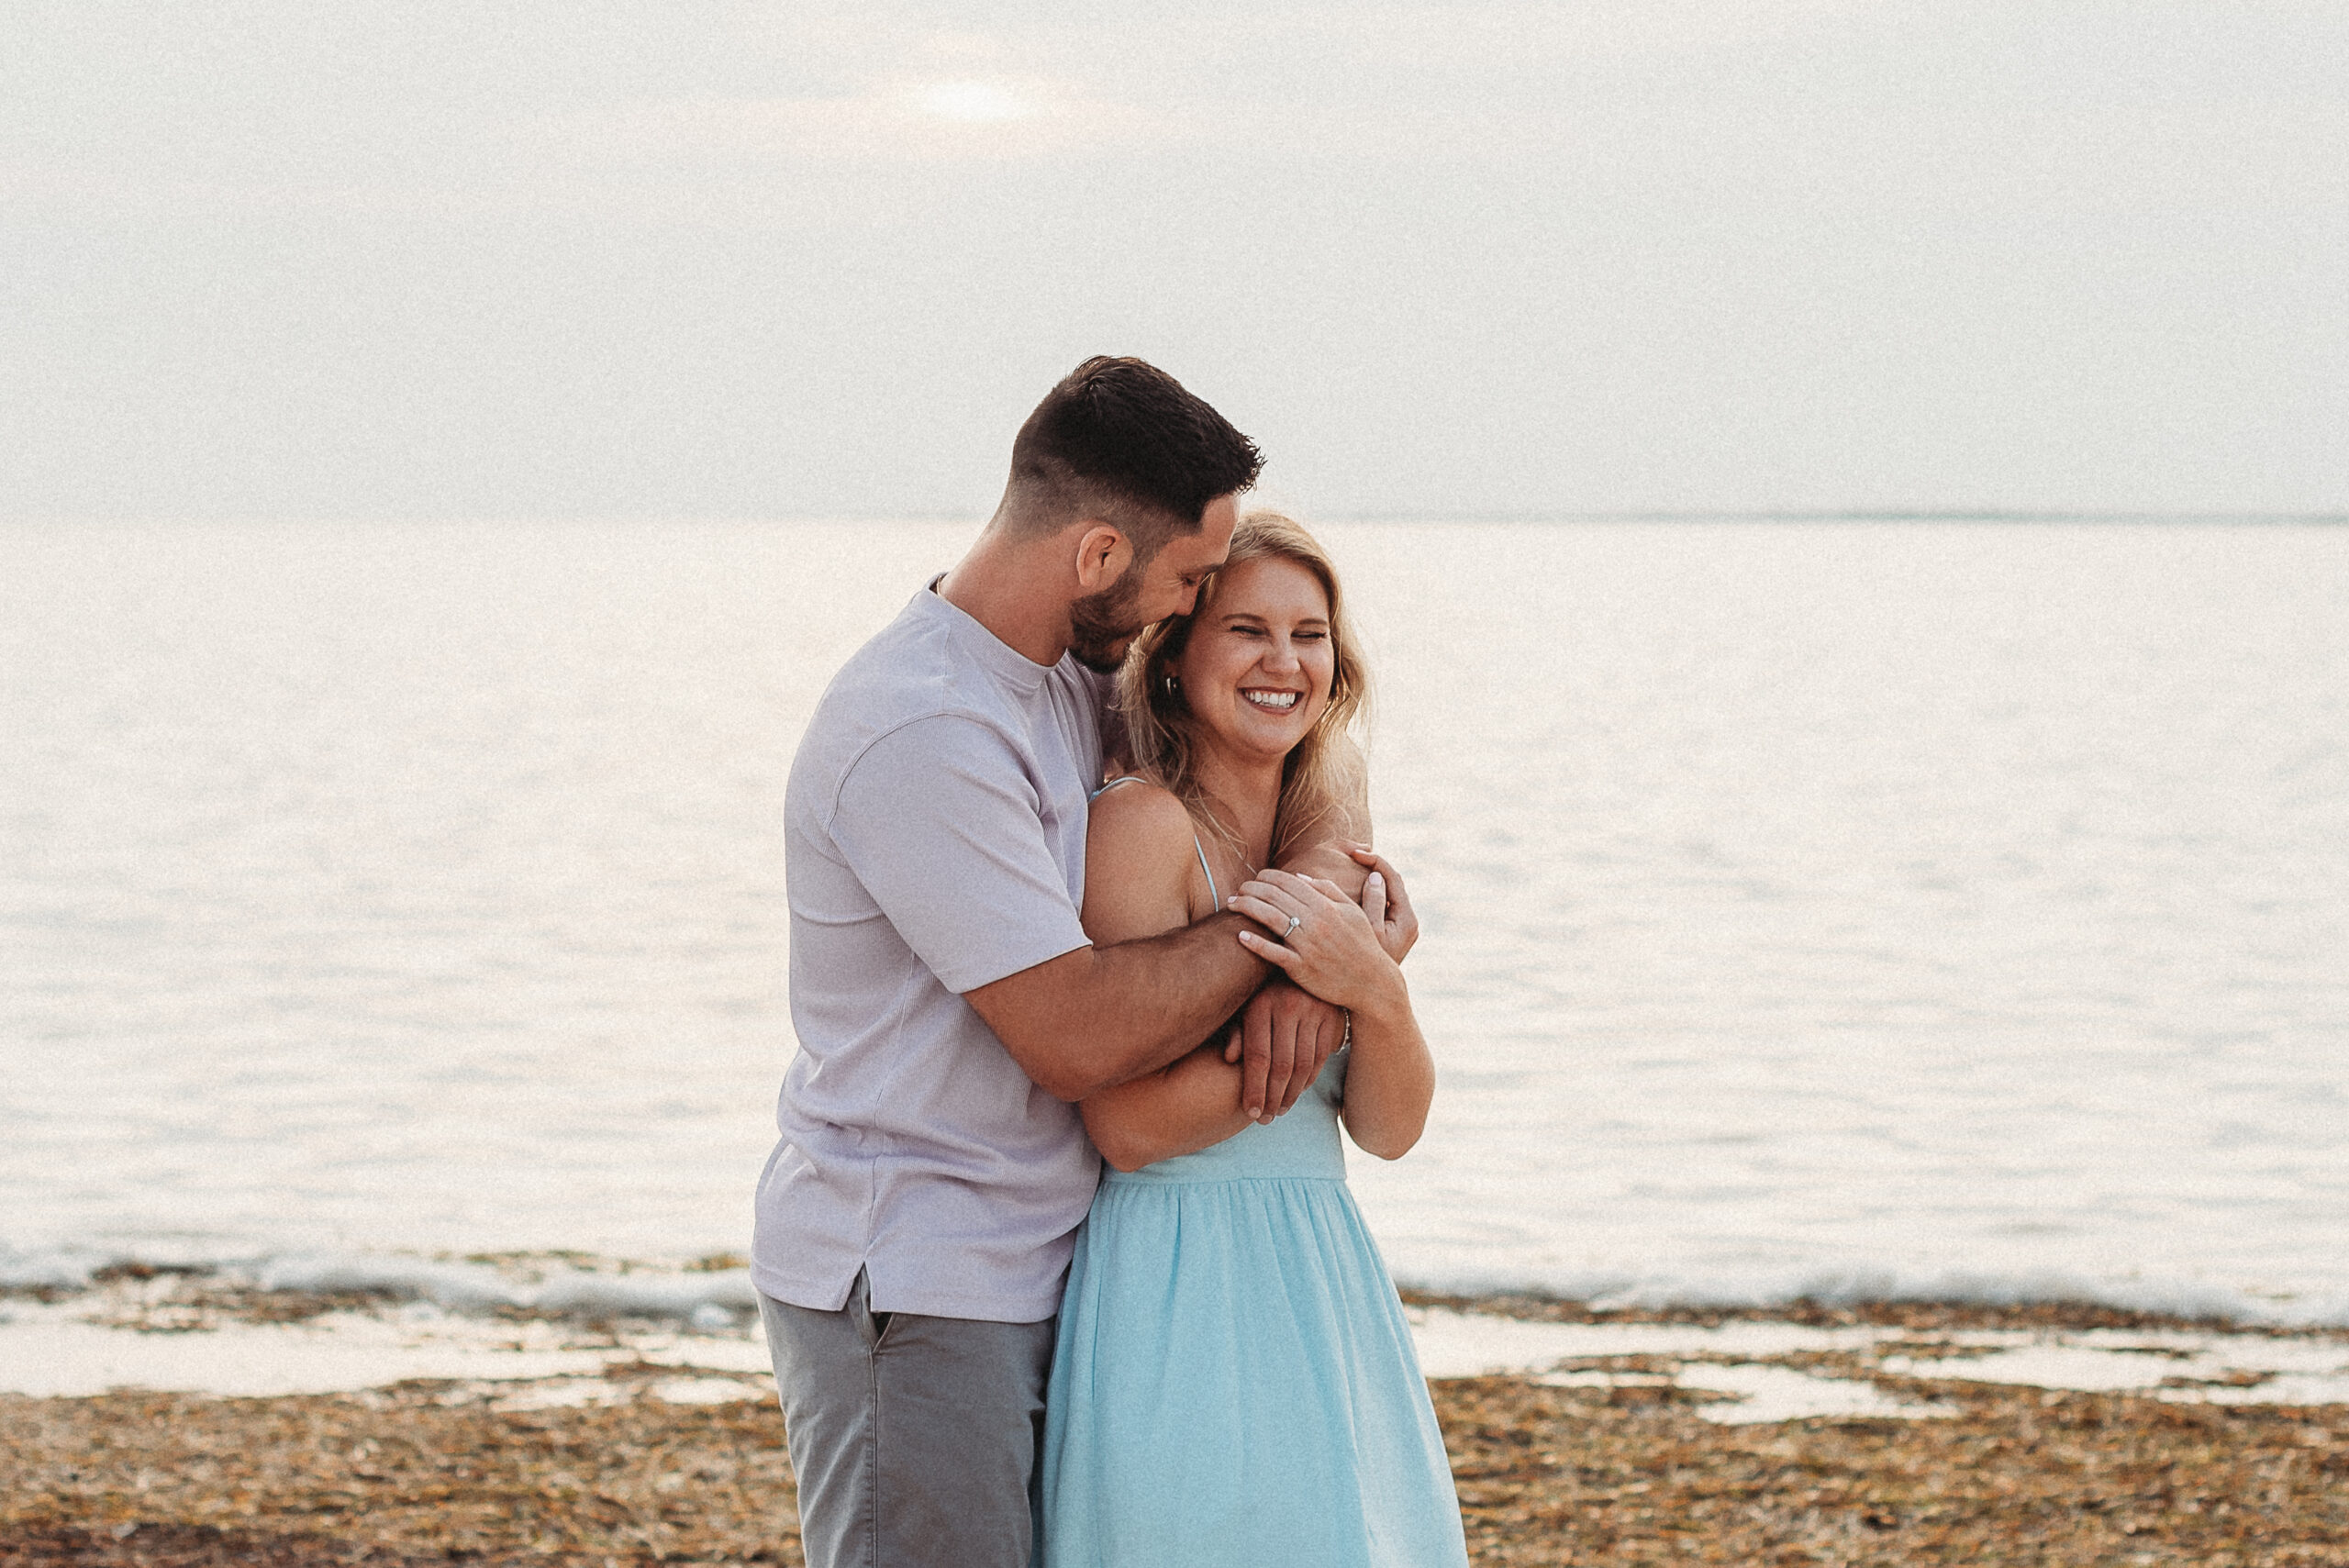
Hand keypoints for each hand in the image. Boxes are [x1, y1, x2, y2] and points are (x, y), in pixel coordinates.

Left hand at [1221, 981, 1343, 1122]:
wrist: (1301, 966)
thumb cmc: (1263, 993)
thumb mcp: (1244, 1006)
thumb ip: (1236, 1032)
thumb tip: (1229, 1058)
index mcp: (1260, 1004)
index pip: (1258, 1057)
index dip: (1254, 1089)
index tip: (1250, 1112)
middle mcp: (1287, 1006)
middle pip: (1281, 1066)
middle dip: (1272, 1098)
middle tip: (1265, 1119)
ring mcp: (1313, 1011)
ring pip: (1303, 1066)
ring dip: (1291, 1095)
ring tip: (1279, 1111)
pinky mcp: (1331, 1017)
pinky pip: (1320, 1058)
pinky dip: (1309, 1081)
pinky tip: (1296, 1093)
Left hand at [1231, 868, 1404, 1014]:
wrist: (1372, 983)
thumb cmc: (1362, 944)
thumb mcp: (1352, 912)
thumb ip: (1328, 890)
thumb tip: (1299, 875)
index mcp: (1327, 906)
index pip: (1289, 882)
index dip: (1267, 876)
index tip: (1255, 878)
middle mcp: (1316, 923)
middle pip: (1275, 897)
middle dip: (1251, 889)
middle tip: (1238, 890)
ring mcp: (1308, 946)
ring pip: (1270, 919)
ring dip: (1246, 908)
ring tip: (1231, 905)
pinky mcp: (1301, 968)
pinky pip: (1274, 953)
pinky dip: (1255, 943)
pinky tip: (1240, 935)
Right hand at [1344, 843, 1418, 961]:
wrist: (1370, 996)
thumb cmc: (1364, 967)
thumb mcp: (1366, 932)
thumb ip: (1370, 903)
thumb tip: (1374, 877)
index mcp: (1406, 918)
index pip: (1392, 878)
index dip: (1374, 861)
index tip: (1354, 854)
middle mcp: (1406, 921)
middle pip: (1389, 883)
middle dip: (1370, 867)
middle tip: (1349, 855)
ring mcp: (1397, 926)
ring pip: (1383, 893)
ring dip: (1366, 879)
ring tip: (1346, 868)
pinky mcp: (1388, 931)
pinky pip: (1377, 905)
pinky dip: (1363, 894)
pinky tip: (1345, 890)